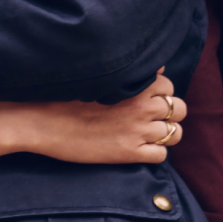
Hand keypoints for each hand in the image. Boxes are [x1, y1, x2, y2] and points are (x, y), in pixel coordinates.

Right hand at [20, 71, 187, 164]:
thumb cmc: (67, 94)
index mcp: (136, 84)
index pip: (168, 84)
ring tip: (151, 133)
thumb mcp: (101, 76)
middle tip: (152, 115)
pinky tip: (141, 148)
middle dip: (169, 111)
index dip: (160, 91)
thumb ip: (131, 72)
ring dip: (167, 132)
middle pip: (178, 108)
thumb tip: (157, 66)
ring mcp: (138, 131)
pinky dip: (156, 152)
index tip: (147, 96)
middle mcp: (142, 106)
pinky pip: (161, 155)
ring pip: (175, 133)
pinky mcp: (130, 154)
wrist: (43, 121)